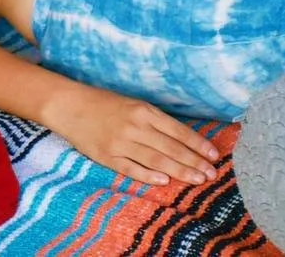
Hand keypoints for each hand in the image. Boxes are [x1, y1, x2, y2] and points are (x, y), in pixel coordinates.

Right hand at [42, 82, 220, 187]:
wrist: (70, 106)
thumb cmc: (105, 103)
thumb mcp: (133, 105)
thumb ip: (155, 121)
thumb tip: (183, 139)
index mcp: (144, 111)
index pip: (178, 131)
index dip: (197, 144)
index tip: (214, 155)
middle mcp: (135, 127)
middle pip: (171, 148)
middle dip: (194, 162)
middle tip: (212, 174)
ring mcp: (121, 143)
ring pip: (156, 161)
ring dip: (179, 171)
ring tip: (197, 180)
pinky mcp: (107, 157)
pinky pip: (132, 169)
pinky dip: (149, 176)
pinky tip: (165, 182)